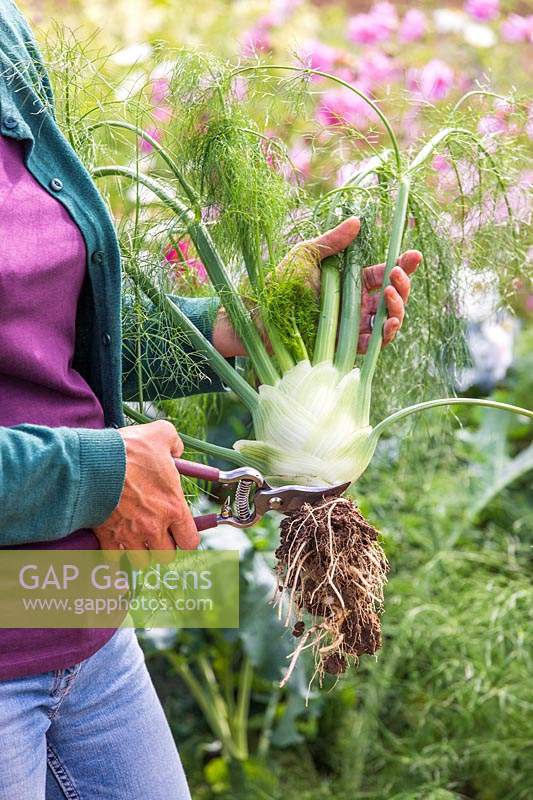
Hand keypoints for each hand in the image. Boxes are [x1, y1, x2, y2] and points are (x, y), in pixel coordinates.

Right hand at [94, 421, 198, 566]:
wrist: (94, 462)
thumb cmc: (129, 450)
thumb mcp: (161, 434)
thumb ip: (174, 443)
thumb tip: (176, 450)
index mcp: (173, 507)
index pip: (190, 542)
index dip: (185, 539)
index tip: (179, 532)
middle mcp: (154, 527)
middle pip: (166, 557)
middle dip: (163, 549)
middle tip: (157, 536)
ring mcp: (130, 535)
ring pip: (141, 563)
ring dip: (140, 554)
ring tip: (136, 541)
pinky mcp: (107, 537)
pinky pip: (114, 560)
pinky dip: (114, 557)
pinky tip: (115, 547)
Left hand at [212, 217, 421, 357]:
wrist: (258, 319)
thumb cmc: (277, 286)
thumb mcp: (304, 256)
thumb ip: (331, 242)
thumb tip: (357, 221)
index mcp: (348, 283)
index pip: (382, 274)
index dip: (401, 265)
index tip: (413, 255)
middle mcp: (354, 306)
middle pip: (391, 298)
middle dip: (402, 285)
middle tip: (396, 276)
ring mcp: (351, 328)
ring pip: (388, 321)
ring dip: (398, 309)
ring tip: (390, 296)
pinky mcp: (346, 348)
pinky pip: (374, 345)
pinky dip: (386, 335)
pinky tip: (388, 323)